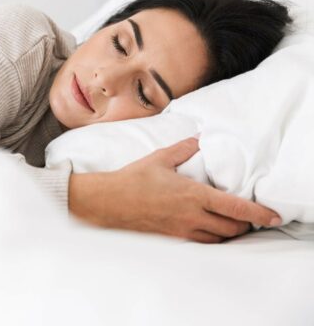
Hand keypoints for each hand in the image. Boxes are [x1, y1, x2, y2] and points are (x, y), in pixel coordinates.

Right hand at [68, 137, 281, 242]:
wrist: (109, 202)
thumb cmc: (133, 179)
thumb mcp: (159, 159)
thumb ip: (183, 149)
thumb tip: (197, 140)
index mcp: (193, 195)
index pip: (236, 208)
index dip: (259, 214)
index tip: (273, 215)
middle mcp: (192, 216)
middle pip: (232, 229)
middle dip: (245, 225)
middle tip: (248, 217)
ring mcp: (182, 230)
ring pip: (218, 239)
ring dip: (229, 233)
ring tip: (231, 223)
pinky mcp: (172, 238)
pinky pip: (201, 242)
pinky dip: (211, 238)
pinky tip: (208, 229)